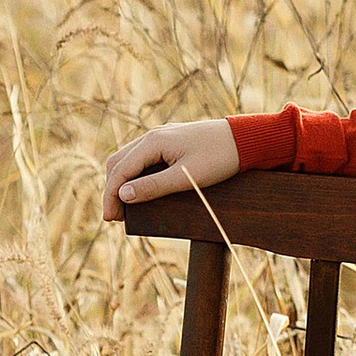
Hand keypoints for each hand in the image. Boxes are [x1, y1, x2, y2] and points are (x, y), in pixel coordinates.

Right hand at [103, 117, 240, 222]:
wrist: (246, 139)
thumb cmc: (219, 158)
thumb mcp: (186, 177)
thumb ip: (154, 186)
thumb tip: (123, 195)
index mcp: (153, 142)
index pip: (120, 170)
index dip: (111, 196)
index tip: (109, 219)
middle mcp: (153, 136)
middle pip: (119, 162)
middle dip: (112, 189)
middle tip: (115, 217)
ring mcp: (161, 137)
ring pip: (129, 159)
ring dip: (122, 181)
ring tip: (125, 206)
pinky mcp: (171, 142)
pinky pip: (143, 157)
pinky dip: (135, 174)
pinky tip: (140, 189)